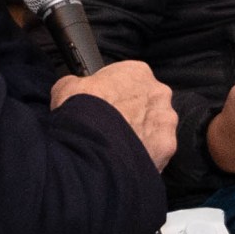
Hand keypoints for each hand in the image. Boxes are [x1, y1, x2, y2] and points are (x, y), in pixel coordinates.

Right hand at [61, 60, 180, 168]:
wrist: (90, 146)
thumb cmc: (81, 112)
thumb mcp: (67, 87)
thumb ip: (78, 84)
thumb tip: (75, 88)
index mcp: (137, 72)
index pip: (130, 80)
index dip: (115, 94)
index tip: (105, 105)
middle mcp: (158, 93)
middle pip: (147, 104)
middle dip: (133, 114)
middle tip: (112, 128)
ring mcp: (165, 121)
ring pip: (155, 129)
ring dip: (141, 136)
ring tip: (118, 147)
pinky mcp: (167, 147)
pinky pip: (156, 151)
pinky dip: (144, 156)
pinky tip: (126, 160)